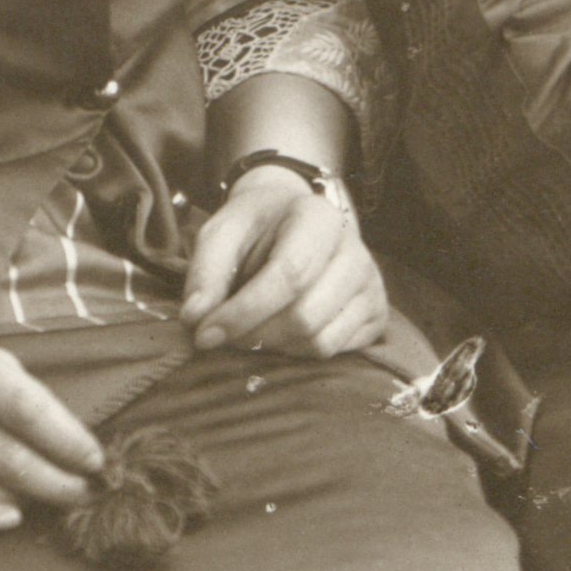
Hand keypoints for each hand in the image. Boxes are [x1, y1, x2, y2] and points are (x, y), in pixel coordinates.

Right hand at [0, 294, 110, 540]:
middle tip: (85, 493)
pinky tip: (1, 518)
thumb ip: (5, 378)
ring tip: (47, 500)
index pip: (23, 405)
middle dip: (55, 481)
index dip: (67, 439)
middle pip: (2, 455)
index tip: (96, 460)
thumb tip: (62, 429)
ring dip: (17, 500)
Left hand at [179, 155, 388, 360]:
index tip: (204, 333)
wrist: (295, 220)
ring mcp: (370, 285)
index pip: (289, 276)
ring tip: (250, 330)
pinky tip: (279, 331)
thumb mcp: (222, 232)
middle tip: (222, 335)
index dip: (243, 311)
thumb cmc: (256, 227)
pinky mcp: (376, 314)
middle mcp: (355, 251)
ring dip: (273, 347)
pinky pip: (336, 352)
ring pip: (320, 342)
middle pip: (304, 317)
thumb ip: (205, 271)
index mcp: (319, 218)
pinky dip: (298, 352)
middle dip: (254, 335)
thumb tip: (194, 318)